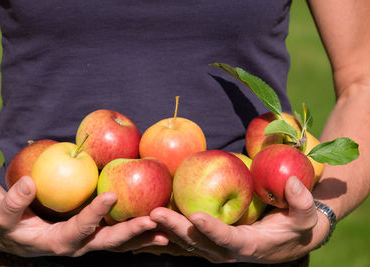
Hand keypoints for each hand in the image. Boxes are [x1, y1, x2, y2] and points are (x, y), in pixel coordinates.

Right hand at [0, 176, 167, 256]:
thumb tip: (29, 183)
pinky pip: (122, 234)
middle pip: (110, 242)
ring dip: (144, 236)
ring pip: (122, 242)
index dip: (95, 213)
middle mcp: (81, 245)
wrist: (20, 236)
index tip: (111, 195)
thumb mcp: (4, 217)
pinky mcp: (99, 234)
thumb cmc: (11, 226)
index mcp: (60, 242)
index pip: (80, 229)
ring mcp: (93, 241)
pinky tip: (158, 222)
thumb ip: (14, 202)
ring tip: (167, 230)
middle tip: (153, 221)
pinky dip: (140, 230)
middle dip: (132, 232)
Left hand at [146, 176, 328, 263]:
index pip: (228, 240)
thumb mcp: (306, 215)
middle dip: (175, 228)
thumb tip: (292, 182)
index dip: (213, 230)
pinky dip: (167, 230)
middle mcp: (227, 251)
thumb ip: (302, 202)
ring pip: (186, 241)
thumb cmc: (296, 224)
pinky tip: (149, 218)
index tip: (196, 216)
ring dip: (164, 230)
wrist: (287, 238)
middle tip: (154, 213)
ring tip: (142, 217)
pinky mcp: (208, 240)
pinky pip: (184, 237)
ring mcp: (215, 247)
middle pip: (197, 242)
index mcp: (249, 246)